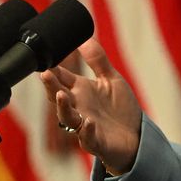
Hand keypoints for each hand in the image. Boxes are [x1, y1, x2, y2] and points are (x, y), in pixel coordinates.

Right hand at [39, 39, 142, 173]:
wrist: (135, 137)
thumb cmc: (120, 108)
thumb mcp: (111, 79)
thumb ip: (97, 60)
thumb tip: (85, 38)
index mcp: (80, 91)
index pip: (61, 78)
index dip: (53, 70)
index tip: (44, 61)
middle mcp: (78, 107)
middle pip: (58, 96)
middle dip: (51, 86)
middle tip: (45, 74)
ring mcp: (85, 125)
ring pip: (67, 117)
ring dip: (62, 107)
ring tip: (61, 95)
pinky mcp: (96, 141)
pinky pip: (88, 138)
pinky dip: (86, 131)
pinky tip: (89, 121)